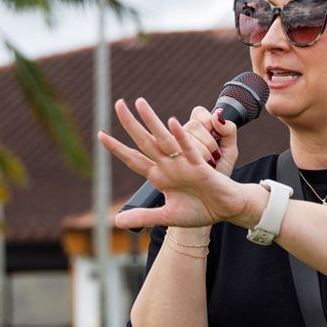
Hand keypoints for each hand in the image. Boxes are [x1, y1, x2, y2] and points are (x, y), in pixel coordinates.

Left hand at [99, 98, 261, 230]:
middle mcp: (168, 165)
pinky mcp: (200, 166)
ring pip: (164, 138)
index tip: (100, 134)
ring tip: (140, 104)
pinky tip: (172, 123)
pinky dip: (181, 137)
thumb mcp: (167, 217)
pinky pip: (189, 149)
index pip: (133, 159)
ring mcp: (183, 163)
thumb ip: (143, 216)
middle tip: (118, 104)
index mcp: (159, 176)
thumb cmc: (200, 210)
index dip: (117, 148)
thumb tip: (117, 223)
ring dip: (152, 121)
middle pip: (145, 142)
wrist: (225, 210)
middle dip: (131, 124)